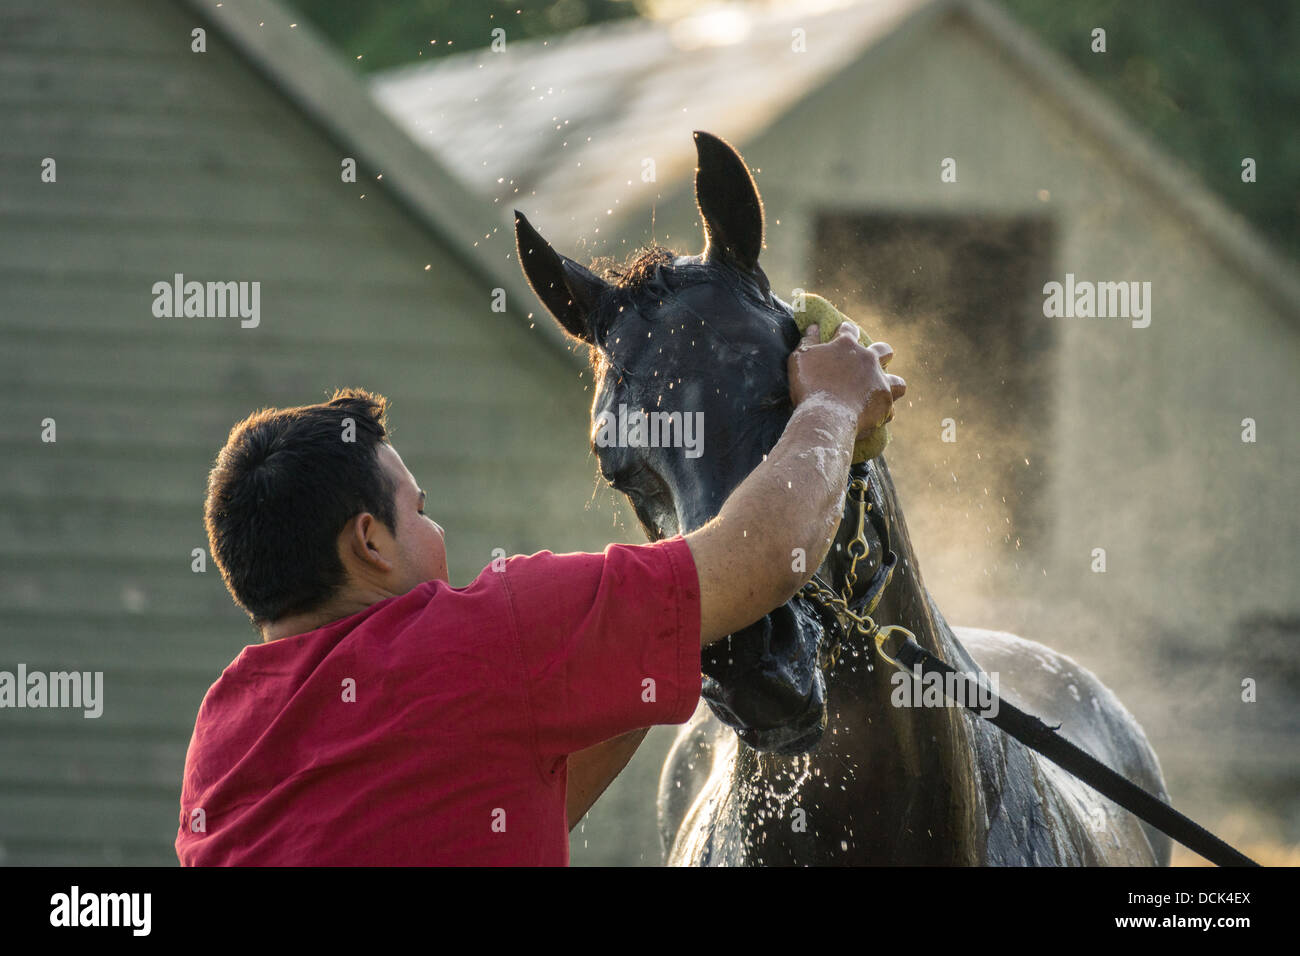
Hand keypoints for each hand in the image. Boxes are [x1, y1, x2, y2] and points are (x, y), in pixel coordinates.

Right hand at [788, 322, 904, 438]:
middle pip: (883, 350)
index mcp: (846, 345)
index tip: (842, 335)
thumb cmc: (808, 386)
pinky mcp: (885, 402)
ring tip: (881, 392)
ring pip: (897, 380)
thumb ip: (807, 342)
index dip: (845, 332)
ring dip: (891, 385)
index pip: (849, 330)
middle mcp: (867, 359)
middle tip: (869, 364)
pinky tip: (876, 416)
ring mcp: (879, 380)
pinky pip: (890, 408)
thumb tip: (813, 327)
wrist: (825, 416)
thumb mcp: (800, 360)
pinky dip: (883, 411)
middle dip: (880, 354)